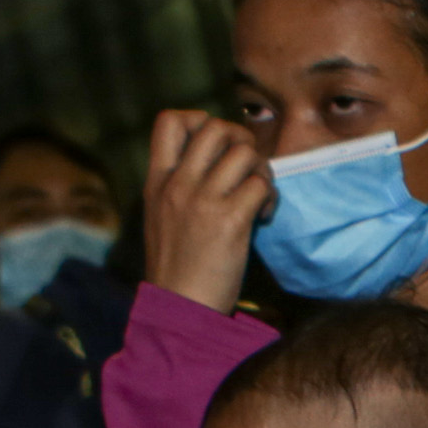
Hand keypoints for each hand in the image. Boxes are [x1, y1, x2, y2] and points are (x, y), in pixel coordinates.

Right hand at [143, 109, 267, 310]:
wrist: (179, 308)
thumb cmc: (178, 268)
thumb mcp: (163, 217)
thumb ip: (181, 186)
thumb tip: (220, 161)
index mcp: (158, 181)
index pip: (169, 120)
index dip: (200, 119)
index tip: (216, 147)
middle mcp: (178, 184)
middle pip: (215, 127)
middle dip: (240, 140)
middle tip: (246, 169)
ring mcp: (203, 200)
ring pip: (243, 152)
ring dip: (261, 169)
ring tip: (257, 195)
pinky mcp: (229, 220)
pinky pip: (260, 185)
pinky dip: (269, 197)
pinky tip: (262, 217)